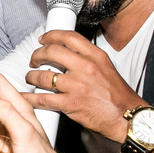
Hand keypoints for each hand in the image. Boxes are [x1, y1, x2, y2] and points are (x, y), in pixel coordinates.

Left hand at [23, 30, 143, 141]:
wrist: (126, 116)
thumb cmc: (118, 96)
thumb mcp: (106, 68)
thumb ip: (88, 58)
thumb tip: (69, 53)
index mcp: (95, 56)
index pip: (68, 37)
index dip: (51, 35)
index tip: (43, 39)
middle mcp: (85, 67)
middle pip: (52, 52)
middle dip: (37, 55)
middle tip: (33, 60)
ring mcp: (77, 86)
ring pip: (43, 76)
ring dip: (32, 76)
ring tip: (31, 78)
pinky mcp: (71, 104)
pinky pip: (43, 99)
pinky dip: (31, 98)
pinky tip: (27, 97)